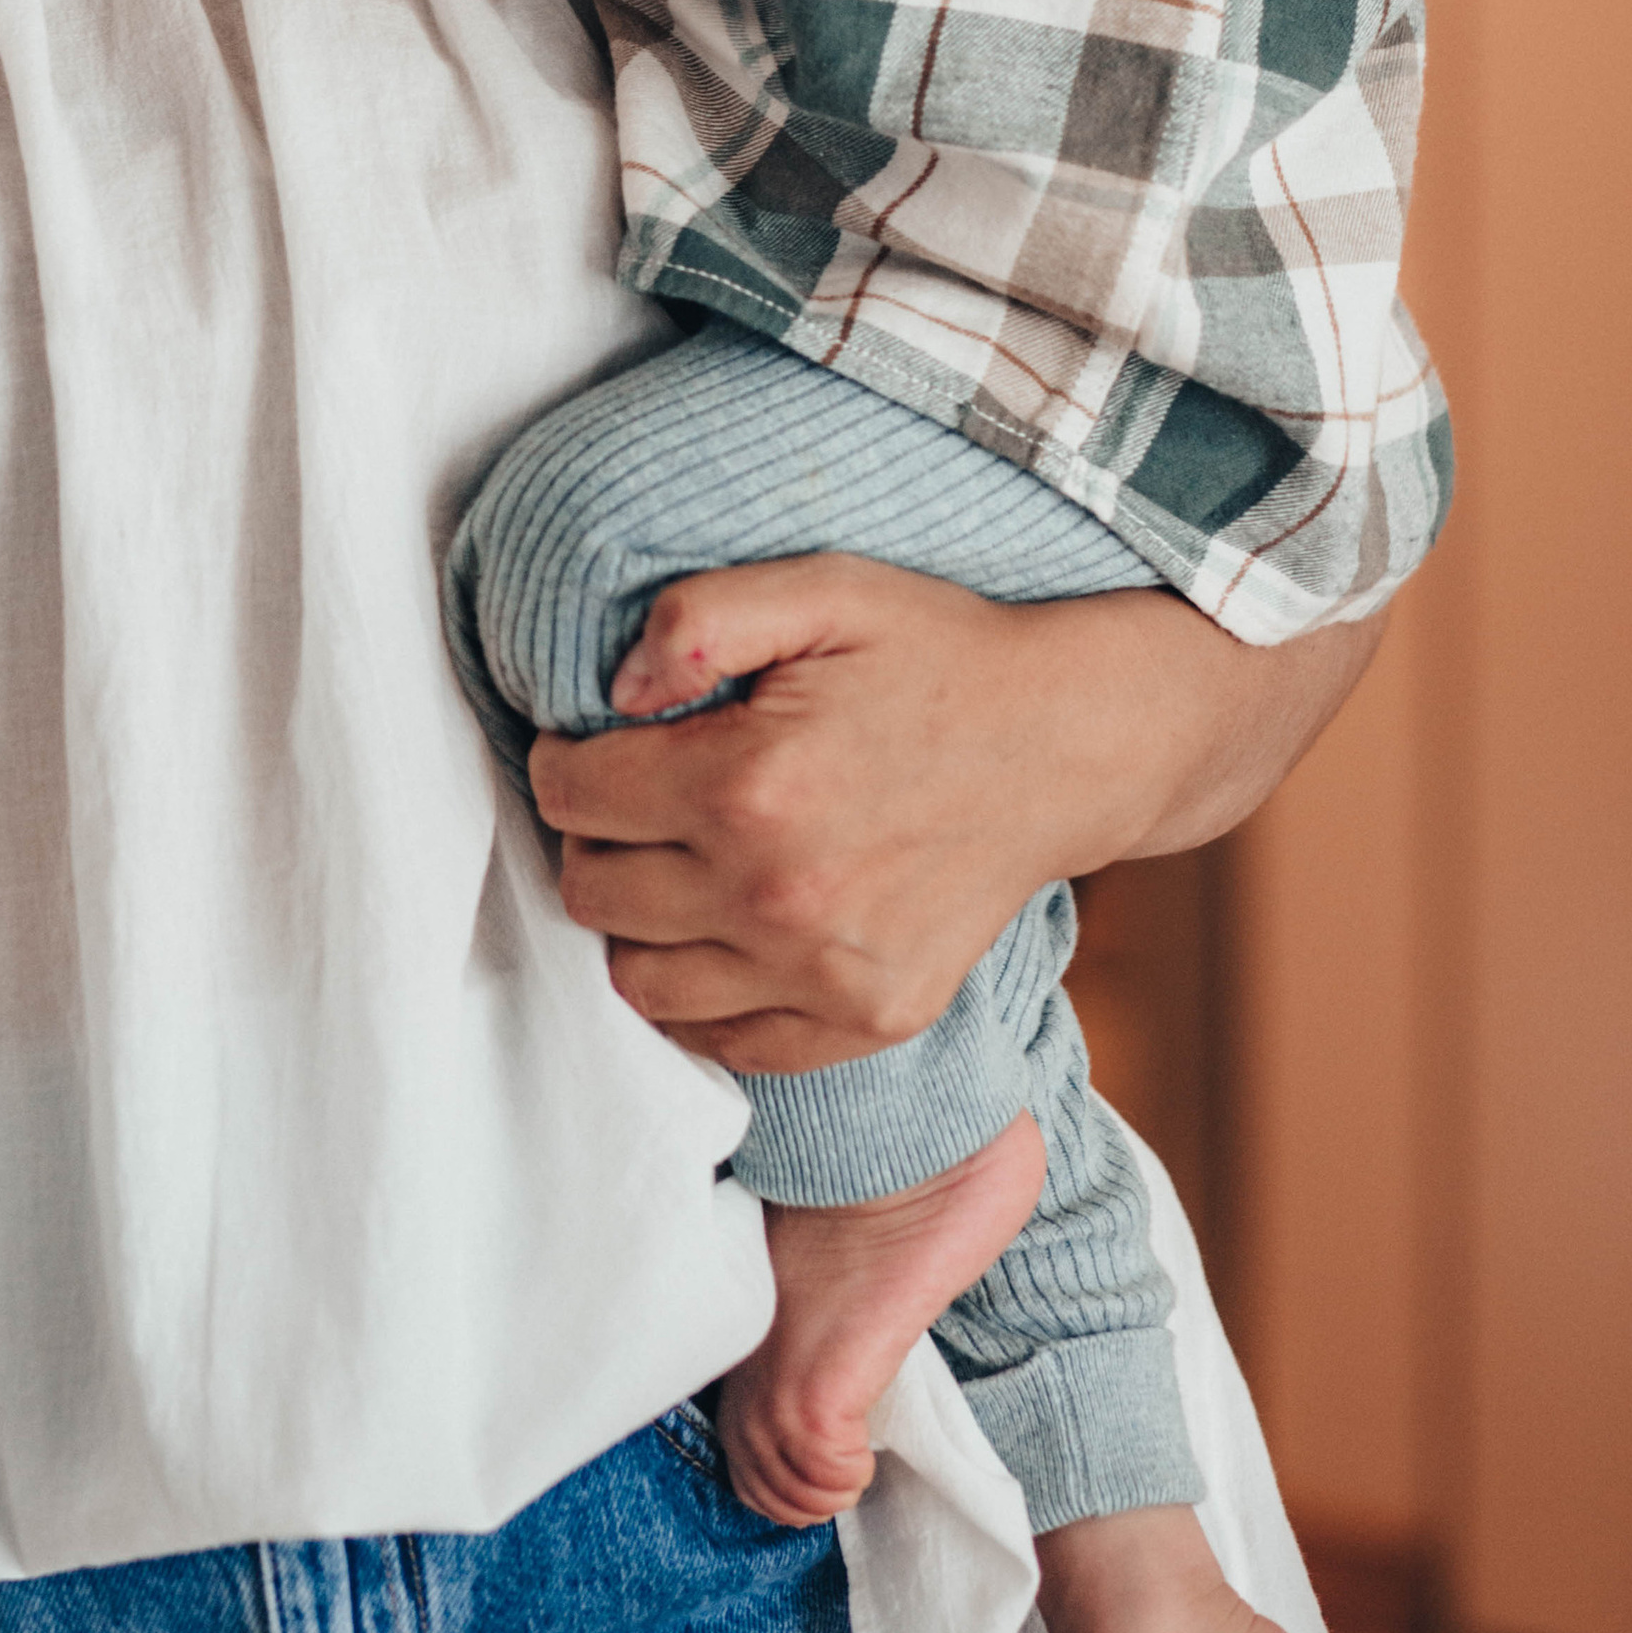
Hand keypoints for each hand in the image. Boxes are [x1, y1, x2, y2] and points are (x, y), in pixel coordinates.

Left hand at [528, 551, 1380, 1070]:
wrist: (1066, 742)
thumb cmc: (936, 655)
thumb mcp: (822, 589)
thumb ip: (699, 620)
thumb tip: (613, 690)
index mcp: (748, 780)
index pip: (570, 794)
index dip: (565, 758)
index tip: (593, 744)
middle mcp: (778, 892)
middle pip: (591, 892)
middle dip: (593, 837)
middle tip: (636, 802)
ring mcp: (824, 971)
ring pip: (640, 982)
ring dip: (637, 923)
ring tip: (676, 868)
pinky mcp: (866, 1018)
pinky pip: (726, 1043)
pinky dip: (703, 998)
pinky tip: (726, 933)